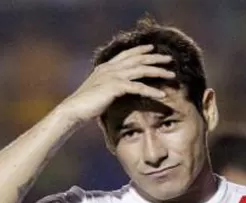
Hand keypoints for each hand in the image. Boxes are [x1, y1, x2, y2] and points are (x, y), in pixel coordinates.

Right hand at [57, 44, 174, 123]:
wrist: (73, 110)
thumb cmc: (85, 105)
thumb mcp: (97, 91)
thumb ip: (108, 86)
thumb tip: (116, 90)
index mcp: (106, 67)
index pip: (126, 54)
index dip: (140, 50)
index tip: (152, 48)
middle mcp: (110, 68)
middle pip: (137, 59)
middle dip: (155, 58)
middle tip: (169, 59)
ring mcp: (113, 76)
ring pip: (141, 70)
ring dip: (158, 72)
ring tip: (172, 75)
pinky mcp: (115, 87)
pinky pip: (138, 87)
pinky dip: (151, 91)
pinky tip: (162, 95)